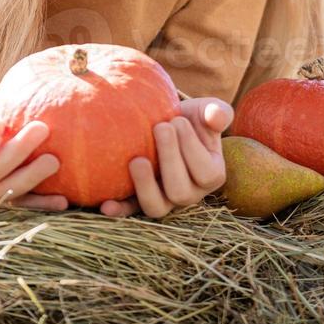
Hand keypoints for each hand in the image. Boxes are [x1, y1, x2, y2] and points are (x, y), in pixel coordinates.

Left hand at [99, 97, 232, 218]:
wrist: (166, 124)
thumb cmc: (190, 119)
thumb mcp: (206, 112)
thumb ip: (218, 113)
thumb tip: (217, 116)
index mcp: (211, 175)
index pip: (206, 173)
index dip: (192, 147)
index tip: (178, 121)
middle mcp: (189, 193)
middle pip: (180, 192)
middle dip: (170, 159)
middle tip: (159, 127)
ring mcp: (163, 200)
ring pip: (156, 208)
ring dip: (145, 186)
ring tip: (136, 160)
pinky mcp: (138, 200)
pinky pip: (130, 211)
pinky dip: (119, 210)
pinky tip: (106, 204)